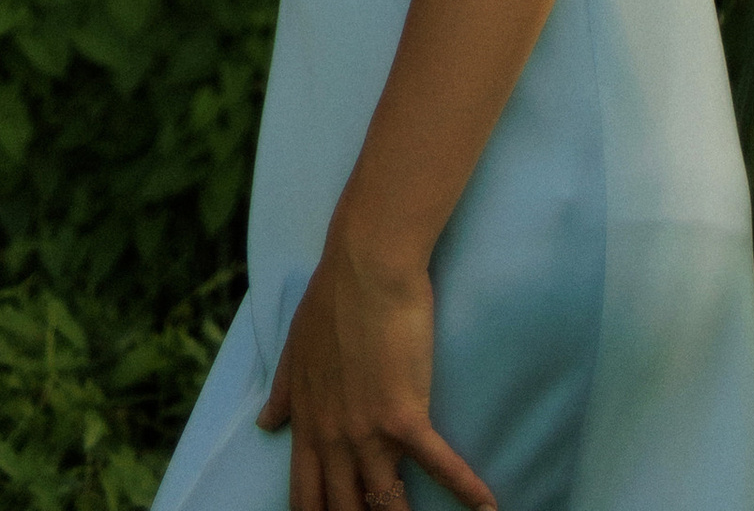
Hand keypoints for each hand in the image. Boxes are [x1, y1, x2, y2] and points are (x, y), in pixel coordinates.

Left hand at [258, 219, 495, 510]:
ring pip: (386, 502)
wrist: (366, 267)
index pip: (306, 497)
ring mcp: (369, 432)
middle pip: (344, 509)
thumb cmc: (331, 300)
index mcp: (307, 426)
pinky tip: (486, 507)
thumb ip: (283, 394)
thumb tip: (266, 425)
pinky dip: (466, 488)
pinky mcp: (405, 415)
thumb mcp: (295, 351)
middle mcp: (334, 440)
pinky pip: (439, 465)